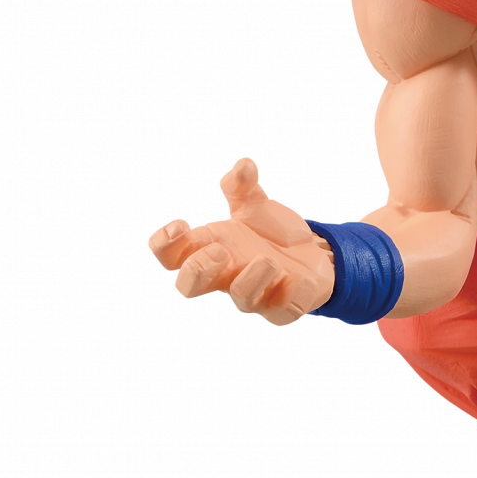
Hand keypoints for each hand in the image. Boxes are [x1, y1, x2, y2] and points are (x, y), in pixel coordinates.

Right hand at [147, 157, 334, 325]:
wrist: (312, 252)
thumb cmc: (269, 232)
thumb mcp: (255, 205)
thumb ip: (243, 187)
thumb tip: (244, 166)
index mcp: (211, 248)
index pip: (171, 256)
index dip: (165, 245)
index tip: (179, 225)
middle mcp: (226, 274)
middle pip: (190, 287)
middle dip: (198, 270)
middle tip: (220, 251)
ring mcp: (254, 293)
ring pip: (241, 299)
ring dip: (251, 280)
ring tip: (268, 260)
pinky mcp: (283, 306)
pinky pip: (281, 312)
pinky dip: (290, 295)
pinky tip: (298, 278)